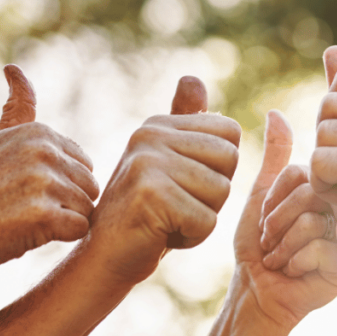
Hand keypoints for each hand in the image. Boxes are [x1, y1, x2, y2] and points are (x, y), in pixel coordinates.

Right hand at [0, 64, 98, 275]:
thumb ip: (18, 111)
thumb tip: (14, 69)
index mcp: (39, 133)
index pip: (83, 165)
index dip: (60, 183)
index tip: (24, 187)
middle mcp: (43, 151)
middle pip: (90, 186)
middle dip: (65, 202)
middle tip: (23, 207)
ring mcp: (44, 181)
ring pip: (87, 208)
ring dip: (61, 221)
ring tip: (23, 219)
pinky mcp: (45, 214)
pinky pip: (80, 229)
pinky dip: (59, 237)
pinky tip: (28, 232)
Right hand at [84, 77, 240, 284]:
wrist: (105, 257)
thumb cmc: (146, 214)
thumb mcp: (168, 164)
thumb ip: (184, 124)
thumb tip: (193, 78)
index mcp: (158, 124)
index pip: (230, 133)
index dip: (220, 168)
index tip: (185, 184)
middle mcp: (150, 135)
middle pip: (230, 160)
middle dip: (215, 194)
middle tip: (177, 206)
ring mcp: (148, 162)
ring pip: (221, 191)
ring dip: (203, 217)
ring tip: (168, 220)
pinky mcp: (150, 195)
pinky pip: (207, 219)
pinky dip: (192, 237)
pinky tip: (162, 235)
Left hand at [231, 111, 336, 327]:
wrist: (258, 294)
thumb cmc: (259, 247)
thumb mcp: (262, 196)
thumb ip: (275, 157)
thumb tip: (275, 113)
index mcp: (329, 191)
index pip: (304, 171)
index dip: (276, 196)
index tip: (267, 218)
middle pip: (309, 194)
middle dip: (276, 220)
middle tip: (269, 241)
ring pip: (312, 220)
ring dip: (282, 243)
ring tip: (280, 258)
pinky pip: (319, 248)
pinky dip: (295, 262)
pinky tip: (295, 272)